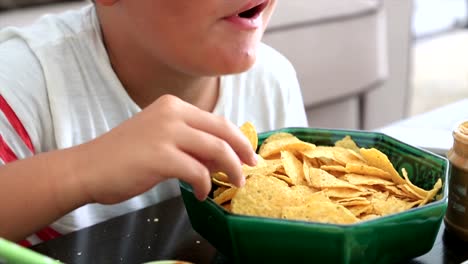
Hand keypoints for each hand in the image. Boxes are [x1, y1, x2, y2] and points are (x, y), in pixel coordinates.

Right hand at [75, 95, 256, 203]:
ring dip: (231, 169)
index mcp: (173, 106)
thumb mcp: (161, 139)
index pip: (217, 120)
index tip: (247, 154)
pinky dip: (205, 184)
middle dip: (243, 151)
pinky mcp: (160, 156)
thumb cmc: (124, 156)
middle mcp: (172, 113)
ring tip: (234, 183)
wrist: (87, 168)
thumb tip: (221, 158)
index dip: (237, 138)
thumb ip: (190, 144)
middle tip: (251, 168)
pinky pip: (198, 171)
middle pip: (223, 130)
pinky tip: (200, 193)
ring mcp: (166, 133)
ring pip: (217, 149)